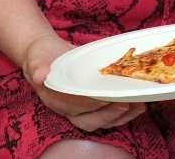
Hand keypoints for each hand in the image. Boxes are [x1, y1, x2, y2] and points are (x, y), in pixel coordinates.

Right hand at [22, 33, 145, 131]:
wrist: (47, 53)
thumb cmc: (40, 55)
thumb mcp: (36, 56)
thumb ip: (37, 66)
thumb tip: (39, 75)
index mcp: (54, 98)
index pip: (72, 106)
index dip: (89, 104)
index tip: (104, 98)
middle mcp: (68, 108)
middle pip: (90, 120)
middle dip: (109, 114)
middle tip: (126, 102)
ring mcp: (81, 108)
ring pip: (102, 120)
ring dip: (121, 116)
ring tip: (138, 105)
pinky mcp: (94, 103)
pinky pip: (109, 114)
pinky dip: (124, 112)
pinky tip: (138, 104)